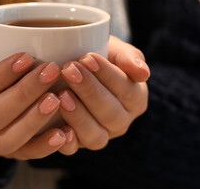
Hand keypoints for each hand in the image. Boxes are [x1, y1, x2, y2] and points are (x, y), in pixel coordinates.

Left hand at [57, 36, 149, 154]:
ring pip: (95, 135)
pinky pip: (73, 149)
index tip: (87, 57)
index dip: (107, 75)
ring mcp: (100, 135)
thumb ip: (129, 57)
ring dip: (78, 115)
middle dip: (88, 90)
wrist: (73, 68)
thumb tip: (143, 73)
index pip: (127, 90)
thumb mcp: (114, 50)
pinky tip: (56, 127)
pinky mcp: (77, 143)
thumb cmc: (97, 57)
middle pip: (110, 113)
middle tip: (68, 70)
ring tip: (61, 94)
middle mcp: (120, 121)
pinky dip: (66, 141)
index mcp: (135, 98)